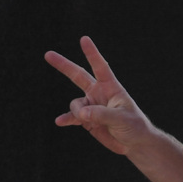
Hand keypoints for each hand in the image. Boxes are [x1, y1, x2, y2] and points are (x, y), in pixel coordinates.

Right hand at [44, 36, 152, 155]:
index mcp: (111, 87)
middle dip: (64, 65)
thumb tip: (82, 113)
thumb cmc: (134, 125)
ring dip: (78, 112)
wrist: (134, 142)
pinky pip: (72, 117)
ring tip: (88, 121)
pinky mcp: (86, 120)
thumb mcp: (122, 118)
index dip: (92, 53)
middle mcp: (99, 93)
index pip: (101, 67)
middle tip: (47, 54)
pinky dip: (66, 119)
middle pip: (78, 76)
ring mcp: (91, 106)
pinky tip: (60, 122)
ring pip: (75, 103)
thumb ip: (101, 114)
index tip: (84, 39)